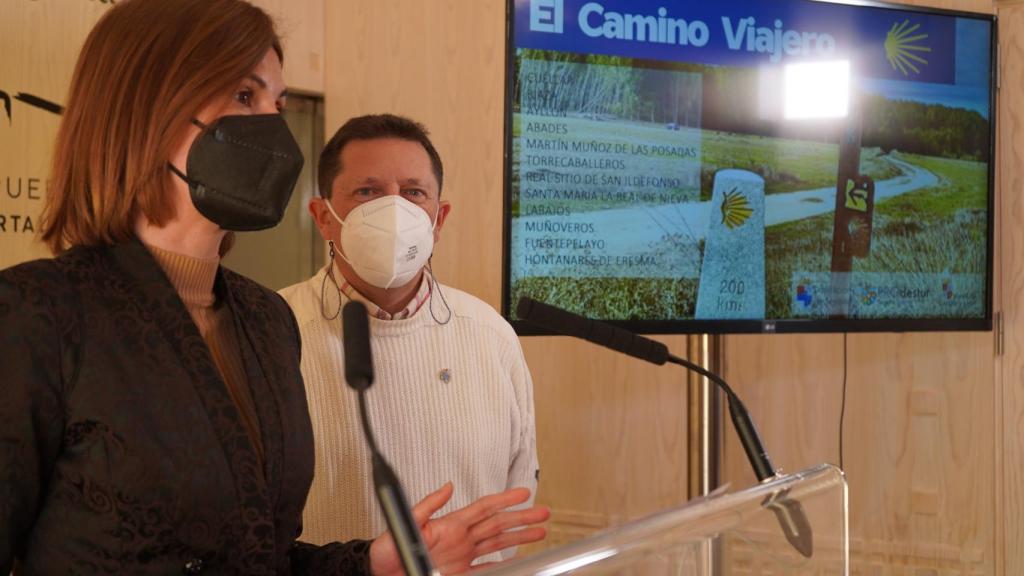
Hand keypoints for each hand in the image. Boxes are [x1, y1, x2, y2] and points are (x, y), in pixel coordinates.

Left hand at [369, 482, 549, 574]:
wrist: (381, 573)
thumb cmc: (388, 549)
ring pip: (498, 544)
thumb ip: (428, 505)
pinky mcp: (460, 573)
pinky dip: (504, 564)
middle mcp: (461, 539)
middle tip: (543, 512)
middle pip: (498, 525)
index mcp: (451, 524)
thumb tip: (448, 486)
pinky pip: (487, 568)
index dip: (505, 500)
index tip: (524, 493)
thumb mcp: (406, 522)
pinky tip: (517, 560)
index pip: (485, 508)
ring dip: (519, 538)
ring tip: (539, 532)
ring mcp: (462, 557)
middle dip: (522, 518)